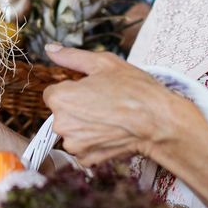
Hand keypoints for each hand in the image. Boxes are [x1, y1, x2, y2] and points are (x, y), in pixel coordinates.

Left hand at [43, 46, 207, 165]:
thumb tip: (50, 48)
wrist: (157, 121)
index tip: (91, 90)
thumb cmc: (133, 90)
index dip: (72, 90)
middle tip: (103, 103)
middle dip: (77, 108)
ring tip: (109, 118)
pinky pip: (83, 148)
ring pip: (72, 131)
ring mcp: (74, 144)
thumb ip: (71, 56)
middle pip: (62, 113)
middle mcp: (61, 124)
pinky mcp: (87, 159)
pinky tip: (110, 132)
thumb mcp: (103, 63)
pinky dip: (93, 142)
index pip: (53, 93)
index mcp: (60, 98)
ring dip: (84, 126)